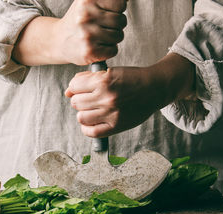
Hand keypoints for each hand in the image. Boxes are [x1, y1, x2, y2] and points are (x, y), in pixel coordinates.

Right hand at [12, 0, 126, 65]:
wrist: (59, 40)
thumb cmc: (79, 21)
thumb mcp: (89, 2)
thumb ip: (107, 0)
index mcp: (87, 0)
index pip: (120, 3)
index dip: (117, 9)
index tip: (108, 13)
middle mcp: (86, 16)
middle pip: (121, 20)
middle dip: (116, 25)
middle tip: (102, 27)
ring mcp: (88, 35)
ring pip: (119, 36)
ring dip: (113, 38)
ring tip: (99, 36)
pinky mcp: (90, 51)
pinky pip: (114, 50)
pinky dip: (109, 50)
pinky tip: (98, 46)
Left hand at [65, 53, 195, 137]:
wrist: (155, 88)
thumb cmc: (132, 79)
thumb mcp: (110, 72)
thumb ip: (87, 79)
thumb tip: (68, 91)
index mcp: (104, 81)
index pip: (74, 86)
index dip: (76, 87)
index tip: (82, 88)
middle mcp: (106, 97)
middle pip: (76, 102)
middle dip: (80, 99)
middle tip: (90, 99)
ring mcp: (111, 113)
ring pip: (81, 117)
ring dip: (84, 113)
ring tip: (92, 109)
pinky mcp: (116, 126)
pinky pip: (91, 132)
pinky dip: (87, 128)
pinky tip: (92, 122)